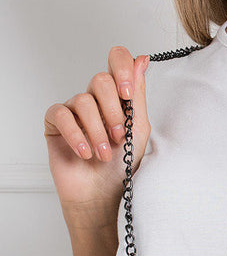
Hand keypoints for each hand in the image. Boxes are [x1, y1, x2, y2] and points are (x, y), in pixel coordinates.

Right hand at [44, 46, 150, 226]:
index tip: (127, 94)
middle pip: (100, 80)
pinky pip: (62, 114)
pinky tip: (85, 153)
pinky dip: (76, 134)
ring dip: (97, 131)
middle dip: (113, 112)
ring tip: (103, 155)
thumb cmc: (121, 167)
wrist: (102, 197)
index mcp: (117, 97)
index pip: (117, 60)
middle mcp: (95, 98)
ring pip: (83, 100)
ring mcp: (74, 109)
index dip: (122, 69)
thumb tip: (142, 59)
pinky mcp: (56, 123)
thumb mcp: (138, 130)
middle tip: (119, 137)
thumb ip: (138, 95)